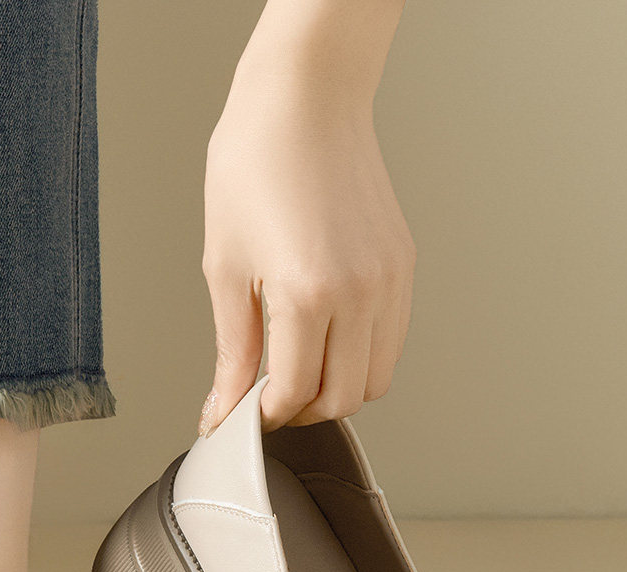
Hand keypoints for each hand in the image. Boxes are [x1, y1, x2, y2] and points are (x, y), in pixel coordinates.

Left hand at [200, 5, 413, 433]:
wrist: (306, 100)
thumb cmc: (257, 164)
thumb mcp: (225, 267)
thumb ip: (232, 351)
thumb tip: (224, 406)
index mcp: (306, 294)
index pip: (294, 394)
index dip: (264, 416)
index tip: (244, 414)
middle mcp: (358, 293)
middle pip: (342, 398)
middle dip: (302, 410)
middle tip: (269, 398)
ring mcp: (388, 281)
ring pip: (375, 379)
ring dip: (336, 389)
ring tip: (299, 369)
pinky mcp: (402, 268)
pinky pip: (390, 342)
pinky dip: (361, 358)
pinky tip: (326, 339)